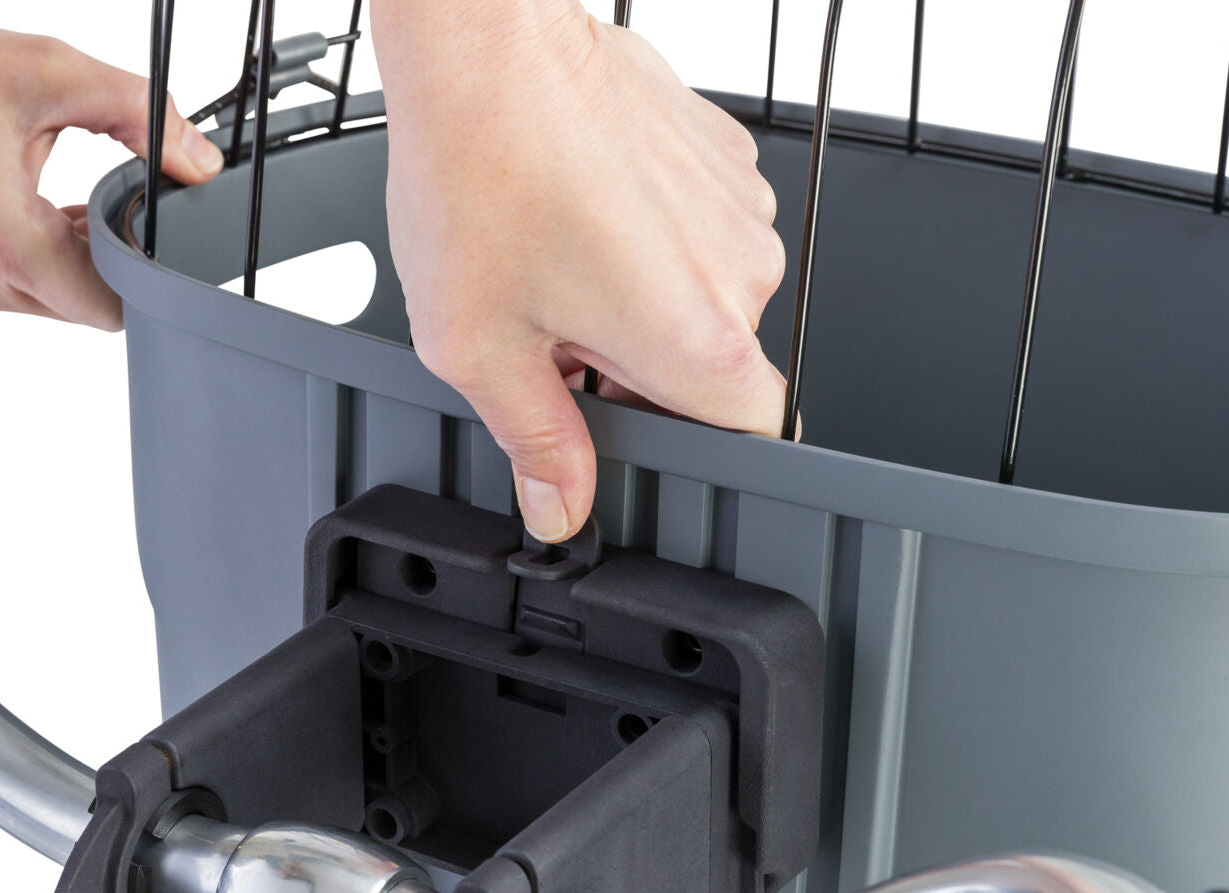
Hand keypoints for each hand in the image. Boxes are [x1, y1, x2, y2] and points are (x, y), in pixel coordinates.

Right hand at [0, 11, 222, 329]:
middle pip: (89, 306)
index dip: (147, 275)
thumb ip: (141, 114)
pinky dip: (46, 256)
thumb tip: (199, 161)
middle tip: (108, 196)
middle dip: (113, 258)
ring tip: (58, 192)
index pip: (111, 307)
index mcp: (2, 237)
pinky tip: (36, 205)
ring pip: (59, 301)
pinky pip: (26, 289)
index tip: (152, 233)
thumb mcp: (50, 72)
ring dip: (78, 256)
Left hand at [374, 1, 786, 542]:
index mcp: (696, 338)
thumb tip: (560, 506)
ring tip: (558, 256)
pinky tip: (581, 209)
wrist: (486, 51)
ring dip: (641, 295)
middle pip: (714, 362)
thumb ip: (534, 441)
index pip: (749, 435)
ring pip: (705, 291)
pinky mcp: (726, 154)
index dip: (686, 441)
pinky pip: (701, 226)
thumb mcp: (480, 345)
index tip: (629, 422)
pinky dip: (650, 234)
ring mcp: (740, 206)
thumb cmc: (479, 174)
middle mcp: (740, 272)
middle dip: (636, 362)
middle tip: (553, 327)